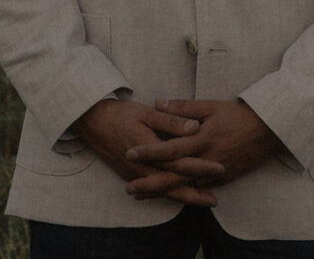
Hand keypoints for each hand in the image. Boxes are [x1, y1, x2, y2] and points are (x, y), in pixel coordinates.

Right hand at [74, 98, 222, 205]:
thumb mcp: (148, 112)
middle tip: (215, 200)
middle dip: (195, 193)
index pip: (180, 162)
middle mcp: (142, 168)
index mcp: (150, 150)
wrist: (94, 123)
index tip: (219, 168)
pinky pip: (153, 189)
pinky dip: (167, 194)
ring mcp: (135, 174)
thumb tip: (195, 127)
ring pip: (163, 191)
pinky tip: (179, 196)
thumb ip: (172, 121)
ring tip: (203, 201)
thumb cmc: (122, 114)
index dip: (200, 167)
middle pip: (172, 185)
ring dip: (183, 197)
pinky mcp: (131, 176)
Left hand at [124, 99, 280, 202]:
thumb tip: (158, 102)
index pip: (169, 149)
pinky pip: (199, 187)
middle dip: (149, 184)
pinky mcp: (222, 180)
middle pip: (173, 177)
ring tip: (142, 194)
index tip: (130, 152)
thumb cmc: (238, 115)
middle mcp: (206, 161)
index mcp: (201, 140)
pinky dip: (183, 190)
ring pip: (184, 186)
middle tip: (129, 188)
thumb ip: (183, 107)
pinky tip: (170, 192)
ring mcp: (215, 173)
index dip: (148, 152)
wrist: (267, 131)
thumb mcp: (211, 106)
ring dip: (162, 191)